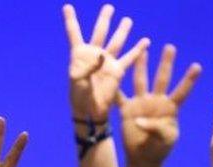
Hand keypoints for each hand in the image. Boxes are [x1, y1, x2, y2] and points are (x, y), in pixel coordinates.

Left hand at [64, 4, 149, 120]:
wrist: (90, 110)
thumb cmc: (79, 96)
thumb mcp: (78, 82)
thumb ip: (88, 68)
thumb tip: (101, 55)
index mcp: (79, 55)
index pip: (74, 33)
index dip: (71, 20)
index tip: (67, 7)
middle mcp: (94, 54)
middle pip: (100, 32)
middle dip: (104, 19)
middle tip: (109, 7)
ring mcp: (107, 61)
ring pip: (116, 42)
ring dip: (122, 30)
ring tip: (127, 20)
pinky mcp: (118, 70)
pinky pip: (130, 58)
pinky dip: (138, 50)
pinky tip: (145, 41)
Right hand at [119, 45, 200, 165]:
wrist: (144, 158)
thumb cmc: (160, 148)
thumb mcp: (166, 139)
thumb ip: (157, 128)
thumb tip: (138, 120)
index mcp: (170, 108)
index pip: (181, 91)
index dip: (189, 80)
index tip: (197, 66)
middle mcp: (156, 101)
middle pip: (162, 79)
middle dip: (166, 63)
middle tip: (170, 47)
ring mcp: (141, 104)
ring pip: (141, 81)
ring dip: (141, 66)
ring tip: (142, 51)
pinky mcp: (126, 110)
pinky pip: (119, 98)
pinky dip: (114, 90)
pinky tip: (110, 78)